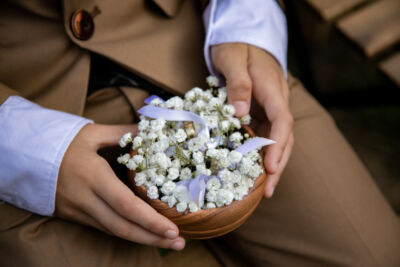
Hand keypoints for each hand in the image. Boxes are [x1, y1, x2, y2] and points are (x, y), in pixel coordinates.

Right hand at [56, 124, 184, 249]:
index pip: (126, 205)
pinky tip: (143, 234)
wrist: (27, 155)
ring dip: (142, 240)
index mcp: (94, 176)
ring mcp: (79, 211)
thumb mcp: (92, 133)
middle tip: (179, 243)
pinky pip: (104, 228)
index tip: (173, 229)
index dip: (150, 221)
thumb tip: (149, 131)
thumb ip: (123, 134)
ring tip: (167, 243)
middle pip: (123, 227)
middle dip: (152, 238)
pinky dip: (126, 233)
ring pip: (114, 232)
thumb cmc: (62, 142)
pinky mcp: (74, 216)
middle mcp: (87, 199)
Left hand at [212, 43, 293, 197]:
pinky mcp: (261, 112)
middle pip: (284, 136)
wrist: (243, 39)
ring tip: (263, 189)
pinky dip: (260, 153)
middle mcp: (276, 101)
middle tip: (269, 190)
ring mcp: (270, 108)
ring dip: (271, 163)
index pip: (282, 121)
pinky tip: (252, 169)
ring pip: (277, 139)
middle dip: (278, 164)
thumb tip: (242, 112)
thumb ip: (238, 84)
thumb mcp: (233, 60)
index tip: (269, 167)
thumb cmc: (237, 47)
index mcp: (272, 89)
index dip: (277, 146)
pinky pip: (264, 135)